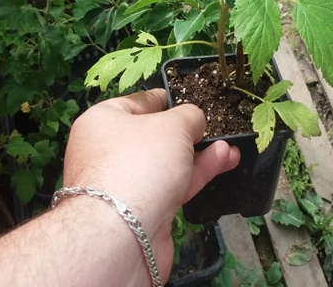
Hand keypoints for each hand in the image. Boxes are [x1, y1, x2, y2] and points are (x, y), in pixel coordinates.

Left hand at [62, 89, 239, 279]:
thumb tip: (194, 122)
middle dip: (189, 132)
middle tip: (213, 126)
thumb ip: (189, 116)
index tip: (190, 97)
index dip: (167, 99)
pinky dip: (197, 174)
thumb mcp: (173, 124)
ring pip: (168, 163)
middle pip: (154, 135)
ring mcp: (125, 183)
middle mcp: (108, 152)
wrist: (123, 235)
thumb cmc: (140, 164)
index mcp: (103, 121)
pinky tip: (223, 161)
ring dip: (200, 154)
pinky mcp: (142, 211)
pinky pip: (173, 185)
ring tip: (229, 146)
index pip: (138, 102)